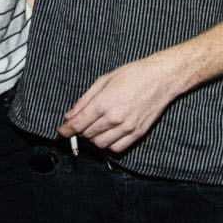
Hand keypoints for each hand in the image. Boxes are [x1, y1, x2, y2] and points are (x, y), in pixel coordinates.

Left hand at [58, 55, 179, 153]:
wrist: (161, 78)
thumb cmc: (132, 74)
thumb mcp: (103, 81)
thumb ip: (84, 100)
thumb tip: (69, 115)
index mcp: (104, 102)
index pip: (78, 124)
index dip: (66, 130)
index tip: (61, 131)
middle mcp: (115, 118)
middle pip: (87, 135)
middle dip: (79, 132)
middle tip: (80, 124)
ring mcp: (127, 127)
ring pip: (100, 144)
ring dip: (93, 138)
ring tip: (95, 127)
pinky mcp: (138, 133)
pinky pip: (117, 148)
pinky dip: (108, 144)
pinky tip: (108, 133)